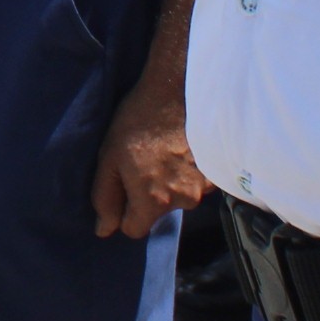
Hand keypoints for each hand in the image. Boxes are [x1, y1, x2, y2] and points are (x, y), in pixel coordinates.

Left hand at [89, 81, 209, 239]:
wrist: (178, 89)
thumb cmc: (138, 122)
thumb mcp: (109, 157)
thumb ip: (105, 198)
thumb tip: (104, 231)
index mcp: (153, 201)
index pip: (134, 229)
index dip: (123, 211)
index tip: (122, 185)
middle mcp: (183, 201)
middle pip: (157, 212)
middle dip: (148, 194)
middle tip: (142, 160)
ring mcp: (203, 187)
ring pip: (177, 196)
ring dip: (169, 181)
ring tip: (162, 150)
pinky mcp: (216, 172)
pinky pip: (195, 183)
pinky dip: (187, 171)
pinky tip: (180, 148)